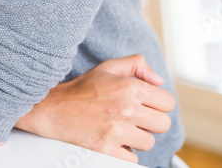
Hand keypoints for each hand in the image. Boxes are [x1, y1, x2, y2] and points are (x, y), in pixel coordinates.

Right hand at [17, 54, 175, 163]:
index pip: (168, 102)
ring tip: (122, 129)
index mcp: (129, 87)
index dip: (158, 104)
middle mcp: (125, 109)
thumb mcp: (108, 67)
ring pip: (149, 142)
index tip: (147, 105)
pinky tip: (114, 141)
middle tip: (135, 118)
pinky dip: (125, 152)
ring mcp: (116, 131)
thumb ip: (137, 64)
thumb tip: (158, 80)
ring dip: (137, 138)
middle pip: (163, 124)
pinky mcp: (106, 149)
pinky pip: (132, 158)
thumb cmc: (81, 89)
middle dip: (151, 122)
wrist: (53, 109)